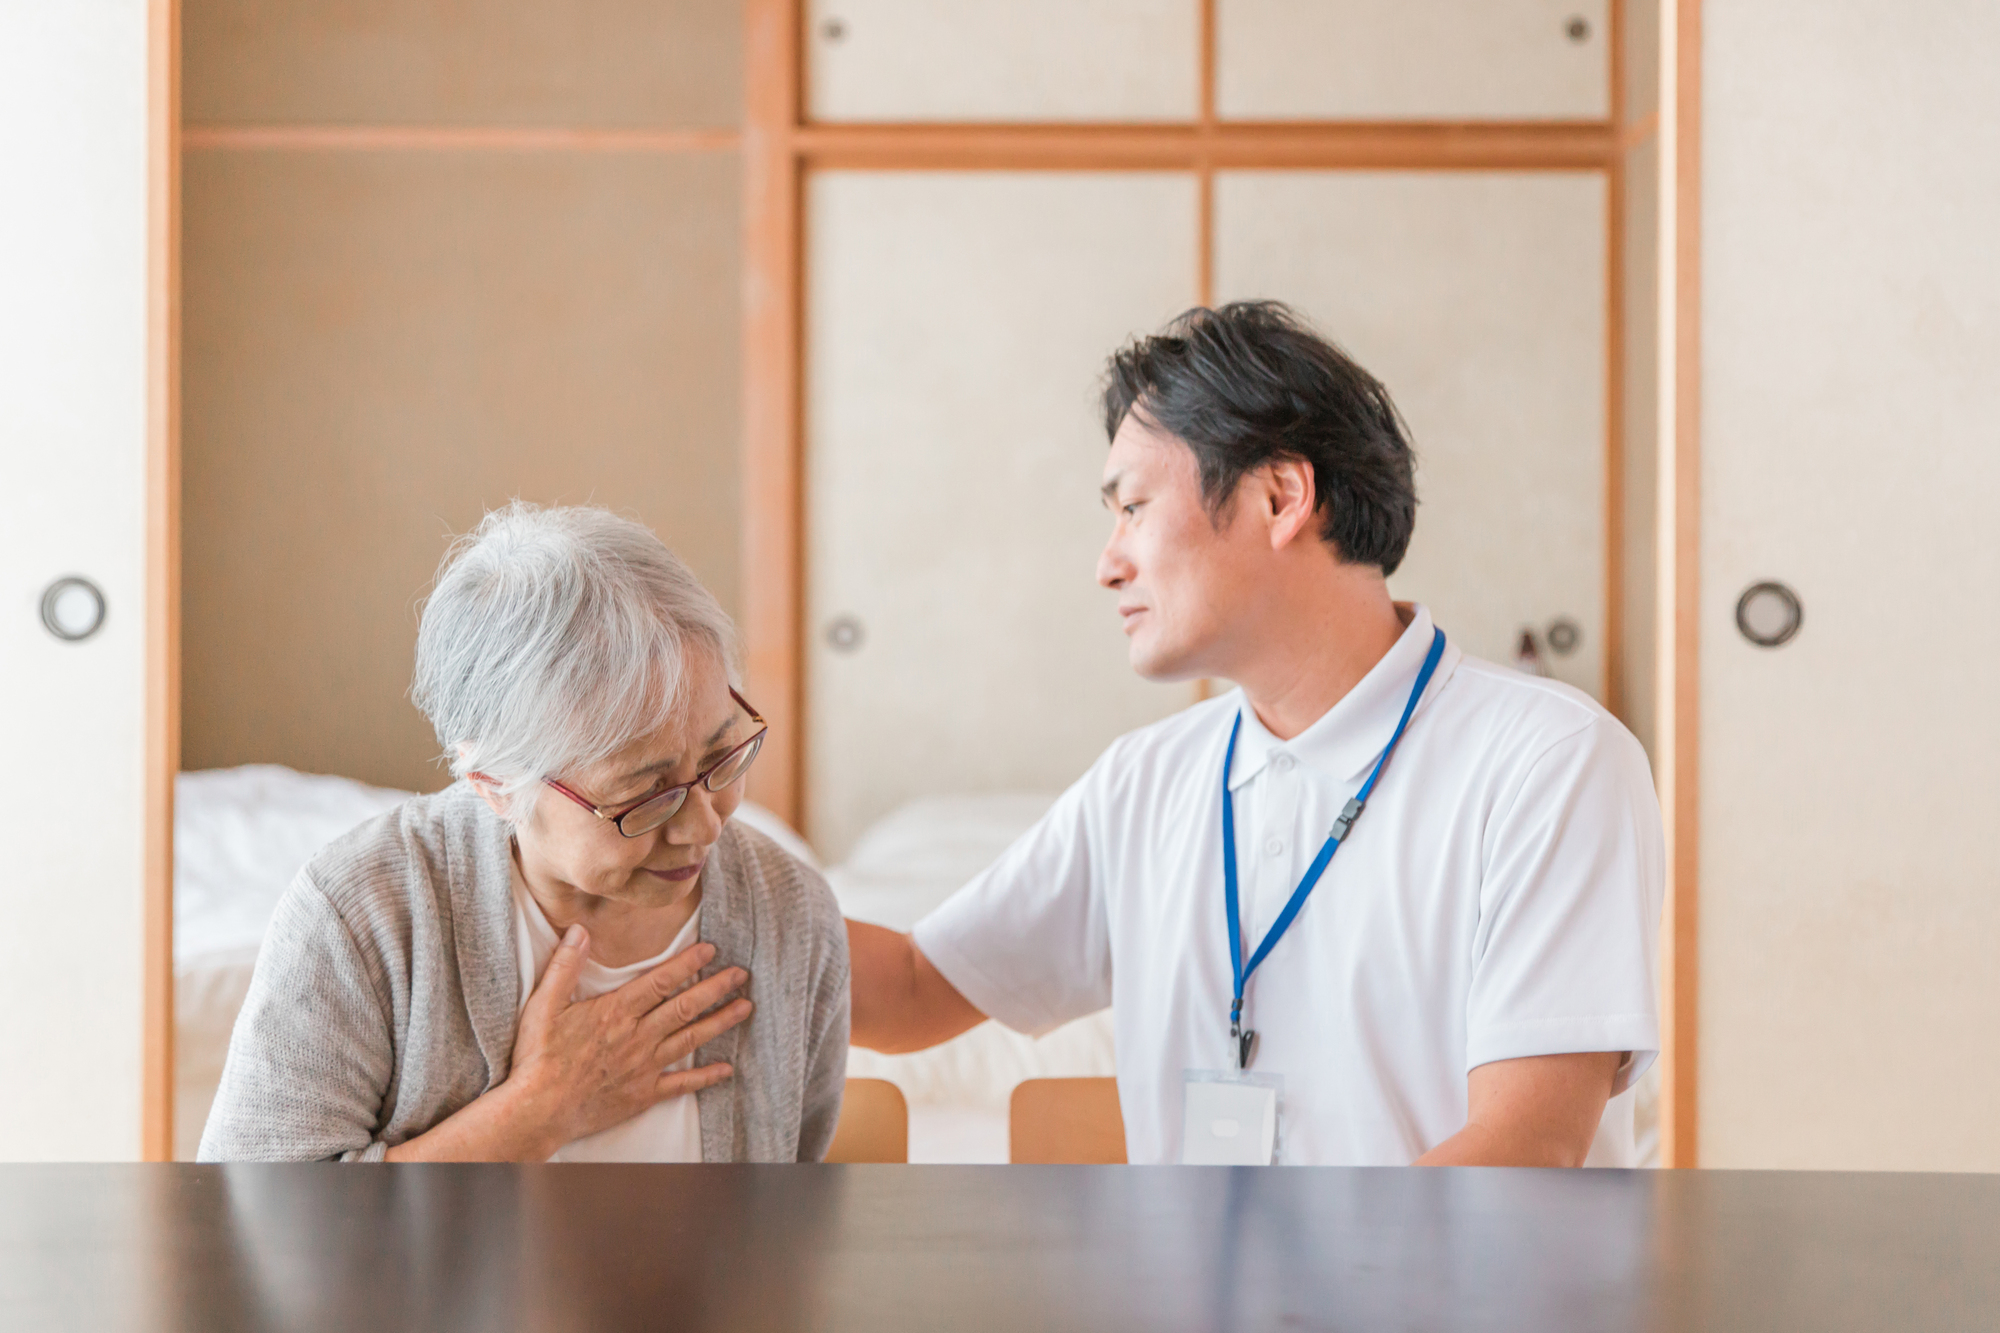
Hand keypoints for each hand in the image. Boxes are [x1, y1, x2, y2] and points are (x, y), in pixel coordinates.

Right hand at [507, 926, 752, 1152]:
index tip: (711, 950)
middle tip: (741, 975)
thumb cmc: (540, 1058)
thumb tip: (579, 930)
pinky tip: (726, 1069)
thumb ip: (565, 966)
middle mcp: (637, 1037)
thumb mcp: (544, 1005)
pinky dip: (706, 1077)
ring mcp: (644, 1066)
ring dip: (720, 1022)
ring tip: (745, 1008)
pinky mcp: (643, 1094)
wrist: (539, 1111)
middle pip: (685, 1007)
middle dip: (716, 988)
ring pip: (691, 1039)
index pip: (660, 981)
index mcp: (616, 1012)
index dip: (688, 964)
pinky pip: (682, 1085)